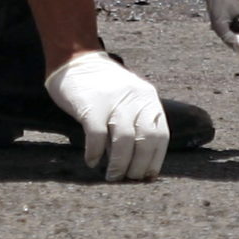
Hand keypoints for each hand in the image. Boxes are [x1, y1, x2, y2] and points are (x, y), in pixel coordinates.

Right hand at [44, 52, 167, 181]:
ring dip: (119, 164)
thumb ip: (136, 123)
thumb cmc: (103, 87)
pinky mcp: (91, 105)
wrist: (77, 60)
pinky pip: (97, 135)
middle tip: (127, 179)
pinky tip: (91, 161)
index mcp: (148, 98)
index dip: (154, 160)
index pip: (160, 135)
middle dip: (138, 165)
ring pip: (124, 140)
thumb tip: (138, 163)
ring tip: (111, 176)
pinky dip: (95, 153)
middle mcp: (135, 98)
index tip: (146, 177)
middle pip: (146, 139)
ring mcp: (113, 100)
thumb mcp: (129, 99)